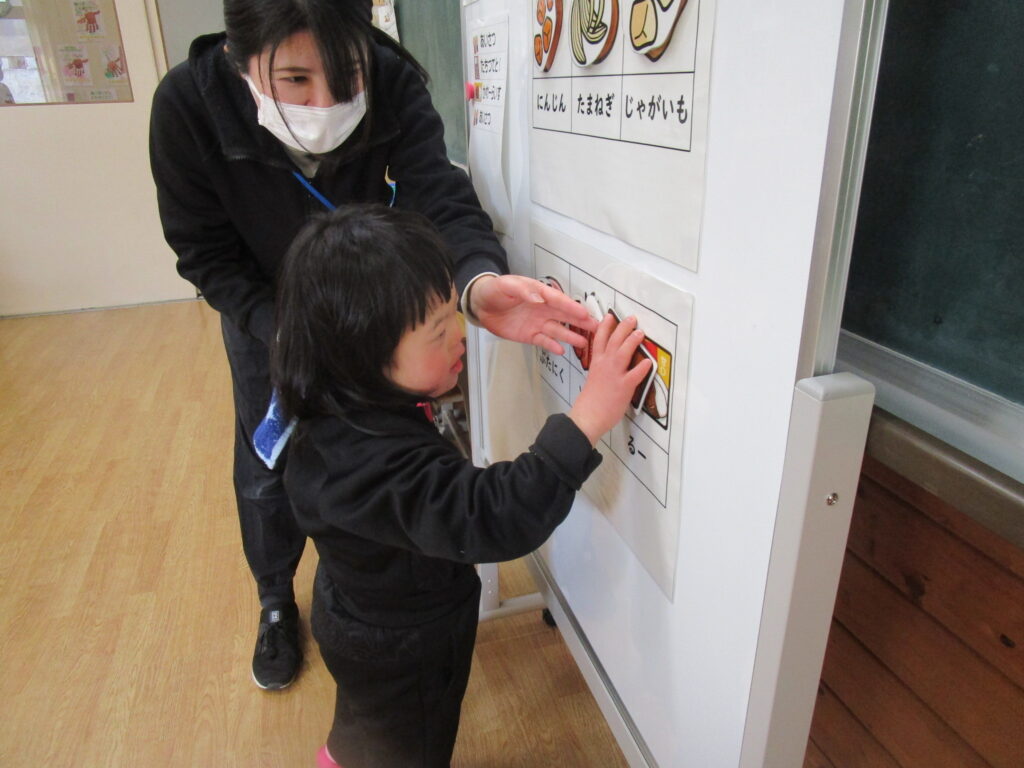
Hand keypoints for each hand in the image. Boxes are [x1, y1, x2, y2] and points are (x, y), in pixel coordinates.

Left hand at [468, 274, 597, 354]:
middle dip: (581, 321)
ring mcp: (537, 322)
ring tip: (584, 342)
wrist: (481, 304)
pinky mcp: (530, 335)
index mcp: (540, 293)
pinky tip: (562, 350)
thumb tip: (539, 297)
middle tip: (596, 327)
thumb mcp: (507, 286)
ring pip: (558, 330)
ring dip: (571, 336)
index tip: (584, 313)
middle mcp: (543, 308)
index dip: (571, 307)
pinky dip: (553, 346)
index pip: (559, 301)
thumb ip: (523, 290)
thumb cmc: (495, 290)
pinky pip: (544, 341)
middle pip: (565, 316)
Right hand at [568, 314, 652, 444]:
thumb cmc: (590, 401)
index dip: (605, 326)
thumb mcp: (594, 378)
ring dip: (632, 341)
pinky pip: (635, 375)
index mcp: (596, 363)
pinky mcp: (623, 387)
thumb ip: (602, 368)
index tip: (611, 316)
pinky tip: (648, 361)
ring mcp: (614, 375)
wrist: (588, 416)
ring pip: (623, 352)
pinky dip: (642, 368)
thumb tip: (611, 364)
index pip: (599, 339)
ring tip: (640, 332)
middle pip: (614, 340)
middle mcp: (604, 365)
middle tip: (632, 318)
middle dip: (623, 327)